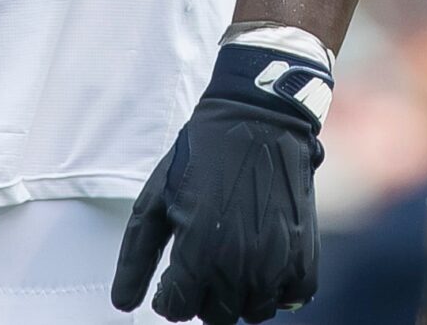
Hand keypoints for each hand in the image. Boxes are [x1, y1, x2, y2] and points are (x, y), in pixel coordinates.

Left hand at [113, 41, 331, 322]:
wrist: (260, 120)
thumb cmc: (202, 155)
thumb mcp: (156, 198)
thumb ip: (135, 256)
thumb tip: (122, 303)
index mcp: (197, 252)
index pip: (176, 310)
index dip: (170, 293)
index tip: (174, 275)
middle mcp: (237, 265)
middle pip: (214, 315)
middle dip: (203, 294)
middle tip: (205, 261)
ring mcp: (275, 263)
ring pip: (253, 311)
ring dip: (240, 293)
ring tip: (235, 259)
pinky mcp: (304, 255)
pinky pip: (291, 297)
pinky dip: (278, 287)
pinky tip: (265, 260)